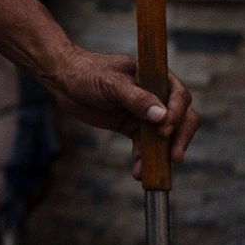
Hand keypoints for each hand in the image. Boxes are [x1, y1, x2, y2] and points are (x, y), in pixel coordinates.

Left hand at [36, 45, 199, 166]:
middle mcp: (156, 95)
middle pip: (180, 119)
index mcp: (155, 78)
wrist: (64, 81)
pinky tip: (138, 169)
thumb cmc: (87, 73)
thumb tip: (162, 116)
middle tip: (174, 158)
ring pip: (163, 137)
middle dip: (178, 139)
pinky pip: (145, 144)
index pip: (179, 97)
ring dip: (159, 154)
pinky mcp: (132, 126)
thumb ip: (135, 98)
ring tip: (147, 171)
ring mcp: (145, 113)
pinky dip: (144, 157)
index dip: (176, 114)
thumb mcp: (110, 83)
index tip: (164, 130)